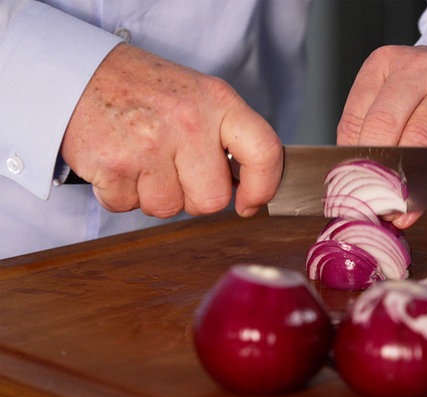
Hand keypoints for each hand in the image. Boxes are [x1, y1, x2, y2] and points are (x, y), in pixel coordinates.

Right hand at [61, 43, 281, 217]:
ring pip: (168, 209)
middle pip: (212, 200)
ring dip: (155, 195)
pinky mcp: (113, 165)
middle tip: (175, 169)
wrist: (79, 75)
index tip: (249, 202)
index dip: (263, 187)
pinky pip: (128, 207)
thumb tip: (248, 188)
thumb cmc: (146, 92)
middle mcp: (188, 122)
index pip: (264, 151)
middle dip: (194, 196)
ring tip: (143, 160)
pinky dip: (122, 194)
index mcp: (217, 102)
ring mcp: (149, 145)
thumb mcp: (199, 97)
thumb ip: (227, 136)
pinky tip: (119, 163)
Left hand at [337, 45, 426, 227]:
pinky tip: (424, 198)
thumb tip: (353, 178)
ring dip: (403, 180)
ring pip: (418, 141)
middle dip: (373, 168)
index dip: (349, 159)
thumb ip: (372, 129)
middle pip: (383, 125)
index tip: (348, 185)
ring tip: (394, 204)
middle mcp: (420, 71)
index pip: (355, 118)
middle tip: (368, 198)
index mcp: (386, 63)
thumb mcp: (396, 94)